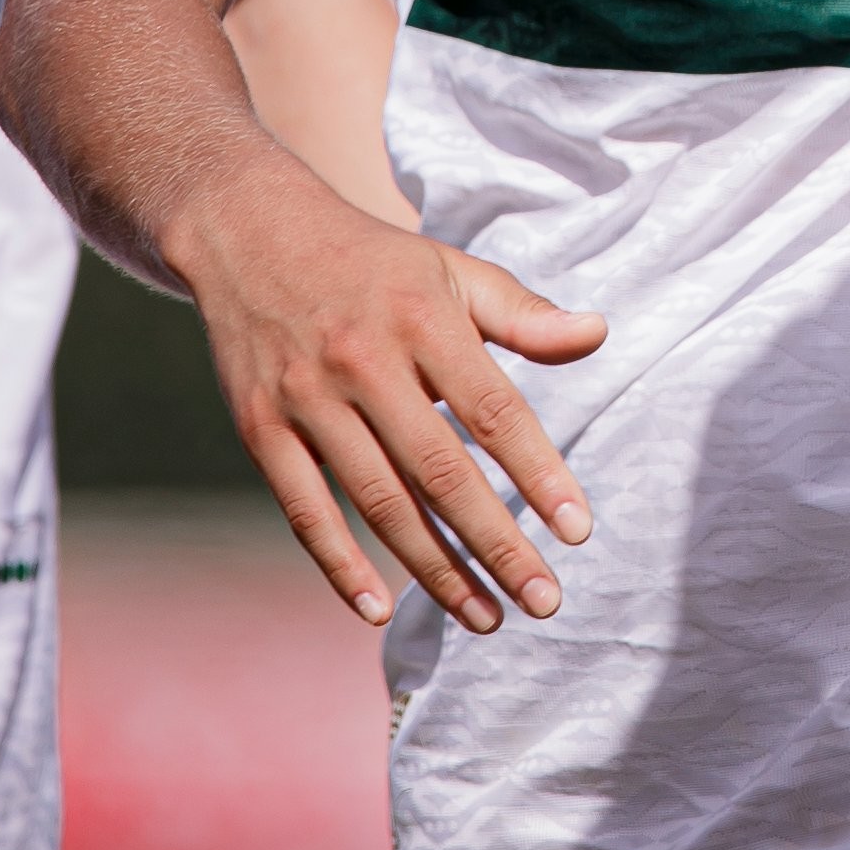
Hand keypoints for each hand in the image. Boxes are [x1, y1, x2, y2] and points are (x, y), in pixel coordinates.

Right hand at [168, 149, 607, 634]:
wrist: (251, 233)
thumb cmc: (377, 263)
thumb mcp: (454, 270)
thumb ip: (523, 313)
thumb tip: (598, 333)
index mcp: (425, 322)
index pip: (494, 411)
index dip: (538, 473)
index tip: (578, 530)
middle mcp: (365, 365)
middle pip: (439, 472)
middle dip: (496, 543)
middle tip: (545, 601)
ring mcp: (307, 402)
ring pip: (379, 504)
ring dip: (433, 570)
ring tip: (485, 615)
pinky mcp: (262, 431)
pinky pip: (304, 511)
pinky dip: (338, 565)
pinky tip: (377, 610)